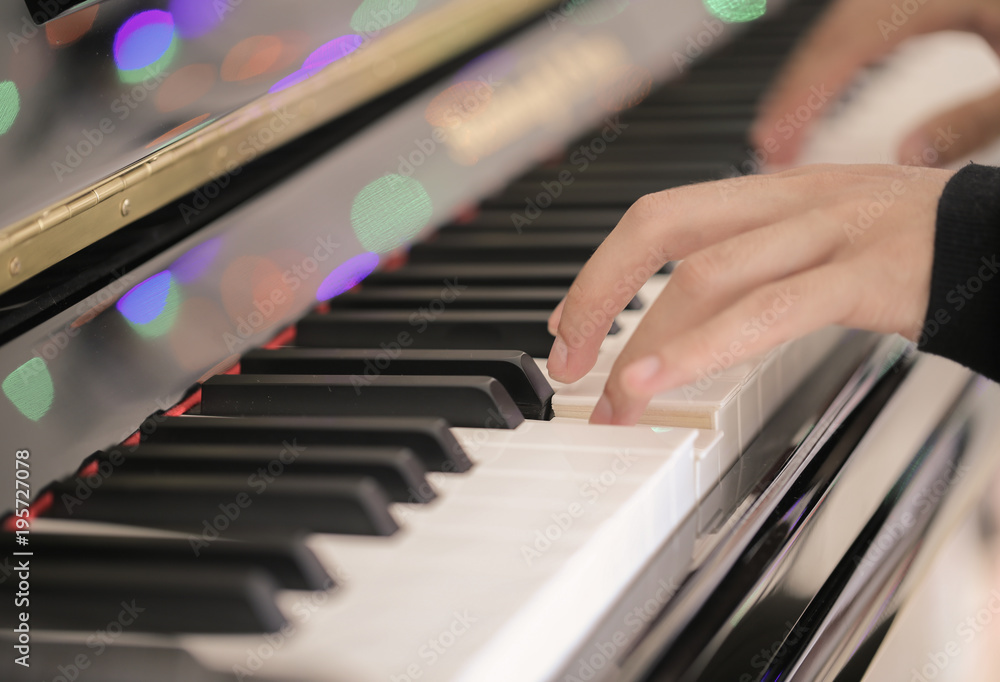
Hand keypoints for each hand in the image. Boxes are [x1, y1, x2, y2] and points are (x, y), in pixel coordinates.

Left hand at [546, 164, 952, 424]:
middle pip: (661, 226)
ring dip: (642, 342)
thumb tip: (684, 325)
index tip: (570, 322)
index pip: (661, 218)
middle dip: (599, 294)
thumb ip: (755, 271)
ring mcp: (830, 231)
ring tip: (612, 398)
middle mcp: (791, 199)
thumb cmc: (912, 251)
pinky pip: (770, 312)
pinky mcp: (868, 275)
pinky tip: (659, 380)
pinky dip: (701, 349)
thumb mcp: (820, 244)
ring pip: (707, 274)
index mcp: (773, 193)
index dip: (604, 269)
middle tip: (566, 358)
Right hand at [751, 0, 999, 166]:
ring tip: (785, 123)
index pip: (850, 45)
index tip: (775, 144)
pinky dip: (838, 54)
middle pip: (834, 31)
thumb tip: (907, 158)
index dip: (804, 97)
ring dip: (810, 72)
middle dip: (793, 89)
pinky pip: (865, 19)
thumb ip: (974, 118)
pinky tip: (828, 85)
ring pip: (843, 23)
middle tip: (766, 144)